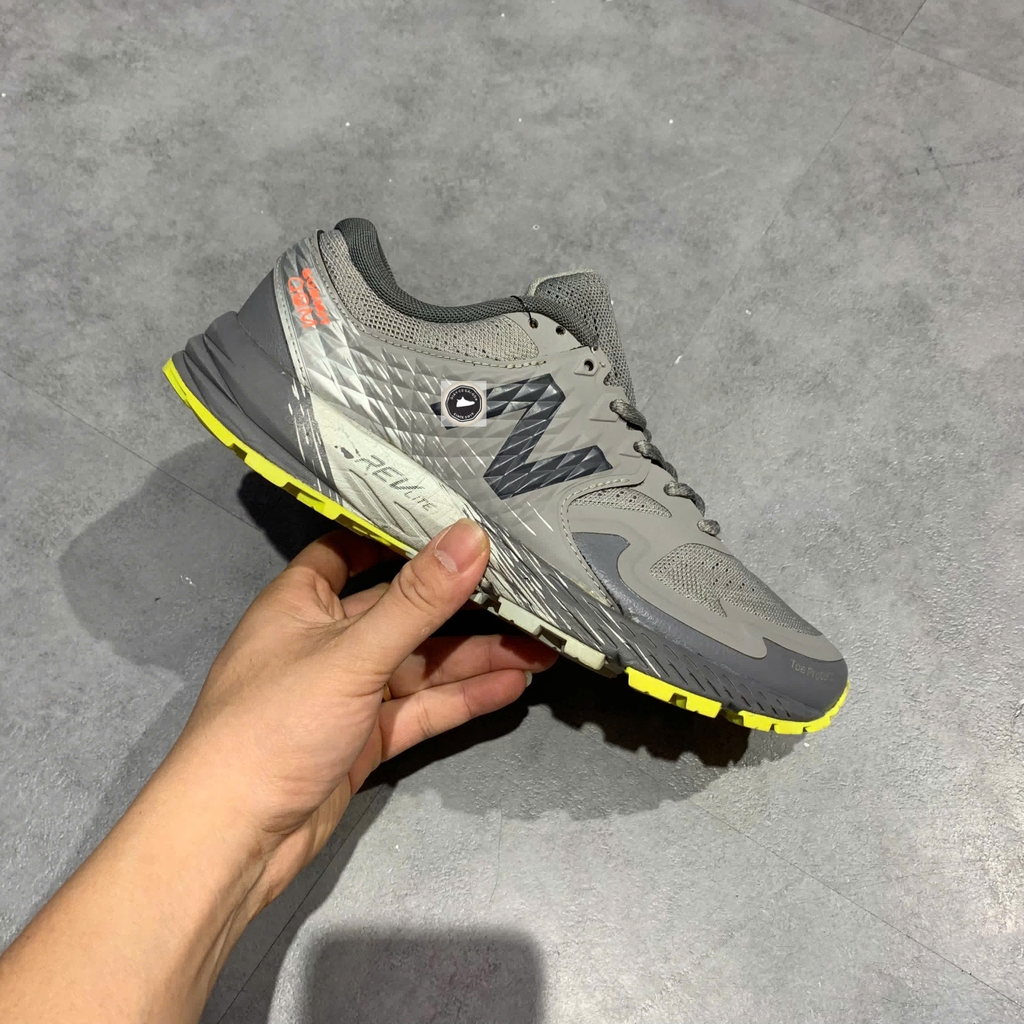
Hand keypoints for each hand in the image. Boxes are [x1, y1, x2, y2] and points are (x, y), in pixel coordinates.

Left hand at [163, 518, 555, 903]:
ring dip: (473, 658)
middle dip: (461, 607)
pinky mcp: (364, 739)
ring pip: (418, 665)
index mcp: (301, 602)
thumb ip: (417, 600)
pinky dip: (460, 699)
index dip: (398, 533)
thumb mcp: (352, 654)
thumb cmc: (277, 723)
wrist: (234, 841)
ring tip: (541, 647)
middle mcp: (325, 640)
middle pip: (401, 611)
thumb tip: (471, 536)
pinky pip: (419, 709)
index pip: (350, 548)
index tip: (456, 518)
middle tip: (526, 594)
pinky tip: (511, 686)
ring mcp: (346, 693)